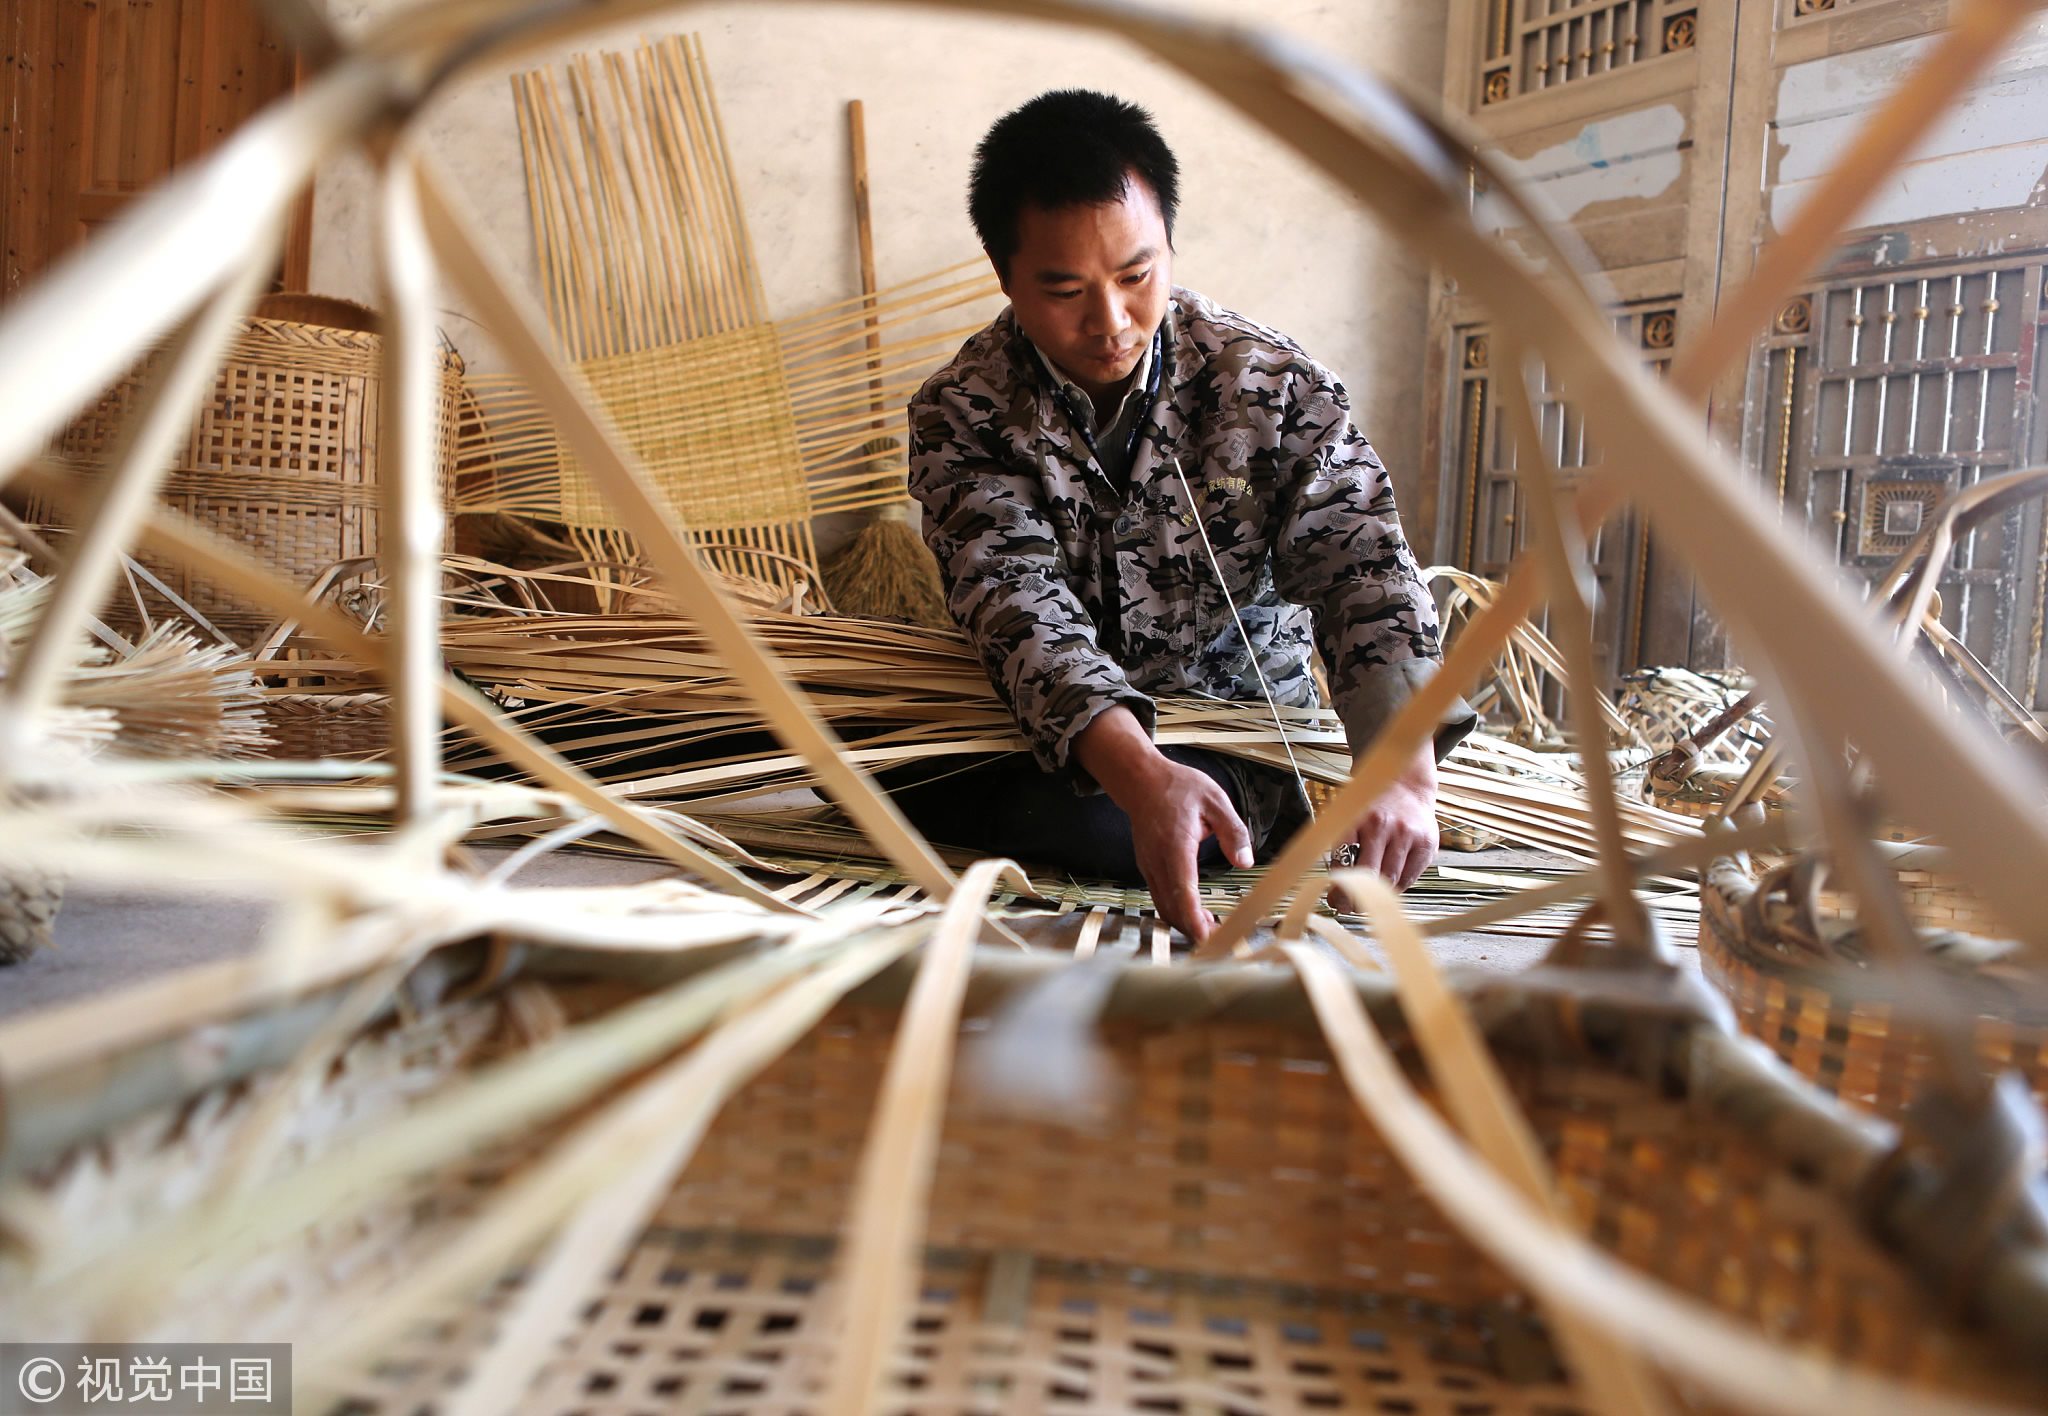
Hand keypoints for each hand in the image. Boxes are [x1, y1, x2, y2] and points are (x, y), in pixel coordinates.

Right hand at [1074, 708, 1253, 944]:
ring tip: (1213, 930)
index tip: (1211, 938)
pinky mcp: (1148, 868)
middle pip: (1172, 908)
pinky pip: (1160, 897)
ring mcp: (1149, 866)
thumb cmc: (1178, 787)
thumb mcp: (1215, 799)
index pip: (1182, 892)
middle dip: (1194, 930)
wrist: (1141, 780)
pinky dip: (1177, 911)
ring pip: (1164, 906)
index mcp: (1175, 845)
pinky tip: (1197, 914)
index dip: (1195, 920)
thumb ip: (1233, 831)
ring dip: (1186, 923)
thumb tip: (1245, 862)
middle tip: (1222, 940)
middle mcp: (1157, 861)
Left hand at [1335, 740, 1437, 892]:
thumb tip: (1335, 885)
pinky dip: (1398, 887)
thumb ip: (1341, 845)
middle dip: (1356, 898)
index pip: (1344, 861)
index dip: (1339, 886)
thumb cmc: (1372, 805)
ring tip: (1367, 901)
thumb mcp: (1349, 816)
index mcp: (1358, 818)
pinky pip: (1410, 878)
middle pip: (1370, 875)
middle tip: (1349, 907)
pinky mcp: (1426, 844)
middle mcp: (1384, 826)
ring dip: (1378, 897)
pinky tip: (1389, 885)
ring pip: (1391, 880)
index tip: (1335, 898)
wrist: (1404, 784)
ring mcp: (1408, 835)